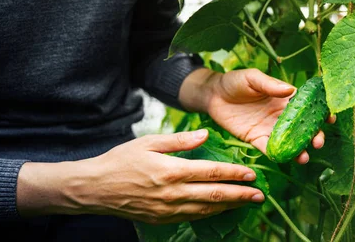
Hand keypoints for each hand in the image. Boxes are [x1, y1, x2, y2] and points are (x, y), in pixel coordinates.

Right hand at [17, 130, 263, 223]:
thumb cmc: (121, 160)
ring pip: (207, 210)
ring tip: (246, 203)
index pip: (213, 173)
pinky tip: (220, 209)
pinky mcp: (162, 219)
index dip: (235, 174)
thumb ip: (180, 141)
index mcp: (172, 171)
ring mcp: (168, 210)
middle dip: (240, 195)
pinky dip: (210, 214)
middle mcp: (173, 193)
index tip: (252, 174)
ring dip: (229, 206)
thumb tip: (206, 135)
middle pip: (215, 195)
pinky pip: (192, 217)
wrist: (95, 188)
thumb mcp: (149, 142)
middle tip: (259, 195)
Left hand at [179, 68, 334, 163]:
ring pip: (289, 142)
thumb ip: (269, 84)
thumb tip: (290, 90)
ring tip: (305, 157)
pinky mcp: (256, 139)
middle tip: (318, 142)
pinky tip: (286, 159)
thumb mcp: (252, 78)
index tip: (331, 118)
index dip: (321, 112)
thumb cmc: (234, 82)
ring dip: (299, 150)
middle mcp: (281, 116)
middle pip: (302, 128)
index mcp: (284, 99)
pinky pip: (269, 149)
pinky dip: (278, 155)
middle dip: (313, 136)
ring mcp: (269, 128)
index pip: (307, 106)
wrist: (212, 95)